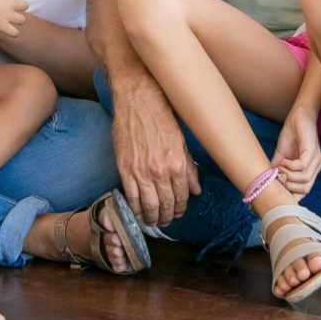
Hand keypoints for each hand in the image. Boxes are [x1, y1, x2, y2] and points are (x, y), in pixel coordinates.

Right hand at [0, 0, 27, 35]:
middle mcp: (12, 3)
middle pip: (25, 5)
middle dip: (21, 6)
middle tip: (13, 6)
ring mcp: (8, 16)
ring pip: (22, 19)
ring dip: (18, 19)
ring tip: (12, 19)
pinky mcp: (3, 26)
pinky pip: (14, 33)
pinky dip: (13, 33)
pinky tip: (9, 31)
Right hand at [111, 76, 200, 224]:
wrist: (137, 98)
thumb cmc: (161, 114)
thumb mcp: (181, 140)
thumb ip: (189, 168)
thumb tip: (196, 189)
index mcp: (177, 163)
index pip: (181, 196)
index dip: (181, 208)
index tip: (178, 211)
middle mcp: (159, 170)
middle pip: (165, 204)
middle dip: (167, 217)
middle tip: (166, 220)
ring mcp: (140, 171)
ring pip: (148, 205)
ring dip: (151, 217)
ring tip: (153, 220)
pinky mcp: (124, 168)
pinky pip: (130, 196)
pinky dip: (135, 208)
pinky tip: (138, 212)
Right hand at [271, 106, 320, 198]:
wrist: (298, 116)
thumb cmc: (291, 135)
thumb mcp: (282, 156)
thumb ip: (277, 169)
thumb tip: (268, 182)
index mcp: (310, 171)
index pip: (304, 192)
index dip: (290, 195)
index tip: (276, 189)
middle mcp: (315, 168)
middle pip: (305, 189)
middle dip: (288, 186)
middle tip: (277, 176)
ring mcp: (315, 160)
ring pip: (304, 179)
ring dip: (288, 175)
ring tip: (279, 167)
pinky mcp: (312, 151)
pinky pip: (302, 166)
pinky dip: (290, 166)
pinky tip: (283, 160)